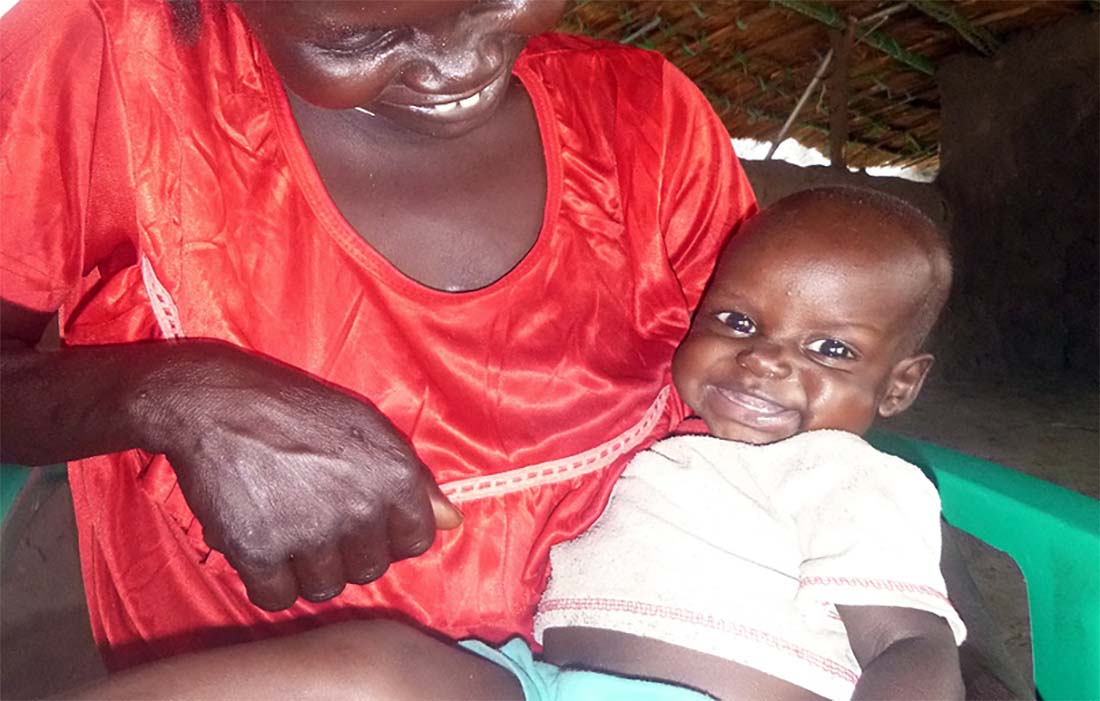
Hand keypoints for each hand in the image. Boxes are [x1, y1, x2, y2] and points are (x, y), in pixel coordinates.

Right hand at [134, 341, 461, 610]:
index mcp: (393, 475)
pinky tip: (262, 548)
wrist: (217, 403)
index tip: (363, 517)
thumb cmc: (299, 410)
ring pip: (324, 588)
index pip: (415, 542)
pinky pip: (276, 598)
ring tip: (289, 529)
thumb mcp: (369, 427)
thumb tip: (453, 521)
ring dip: (308, 570)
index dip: (388, 533)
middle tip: (317, 517)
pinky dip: (268, 582)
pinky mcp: (259, 551)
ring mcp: (310, 533)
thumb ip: (416, 479)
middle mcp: (359, 508)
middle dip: (347, 552)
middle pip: (369, 570)